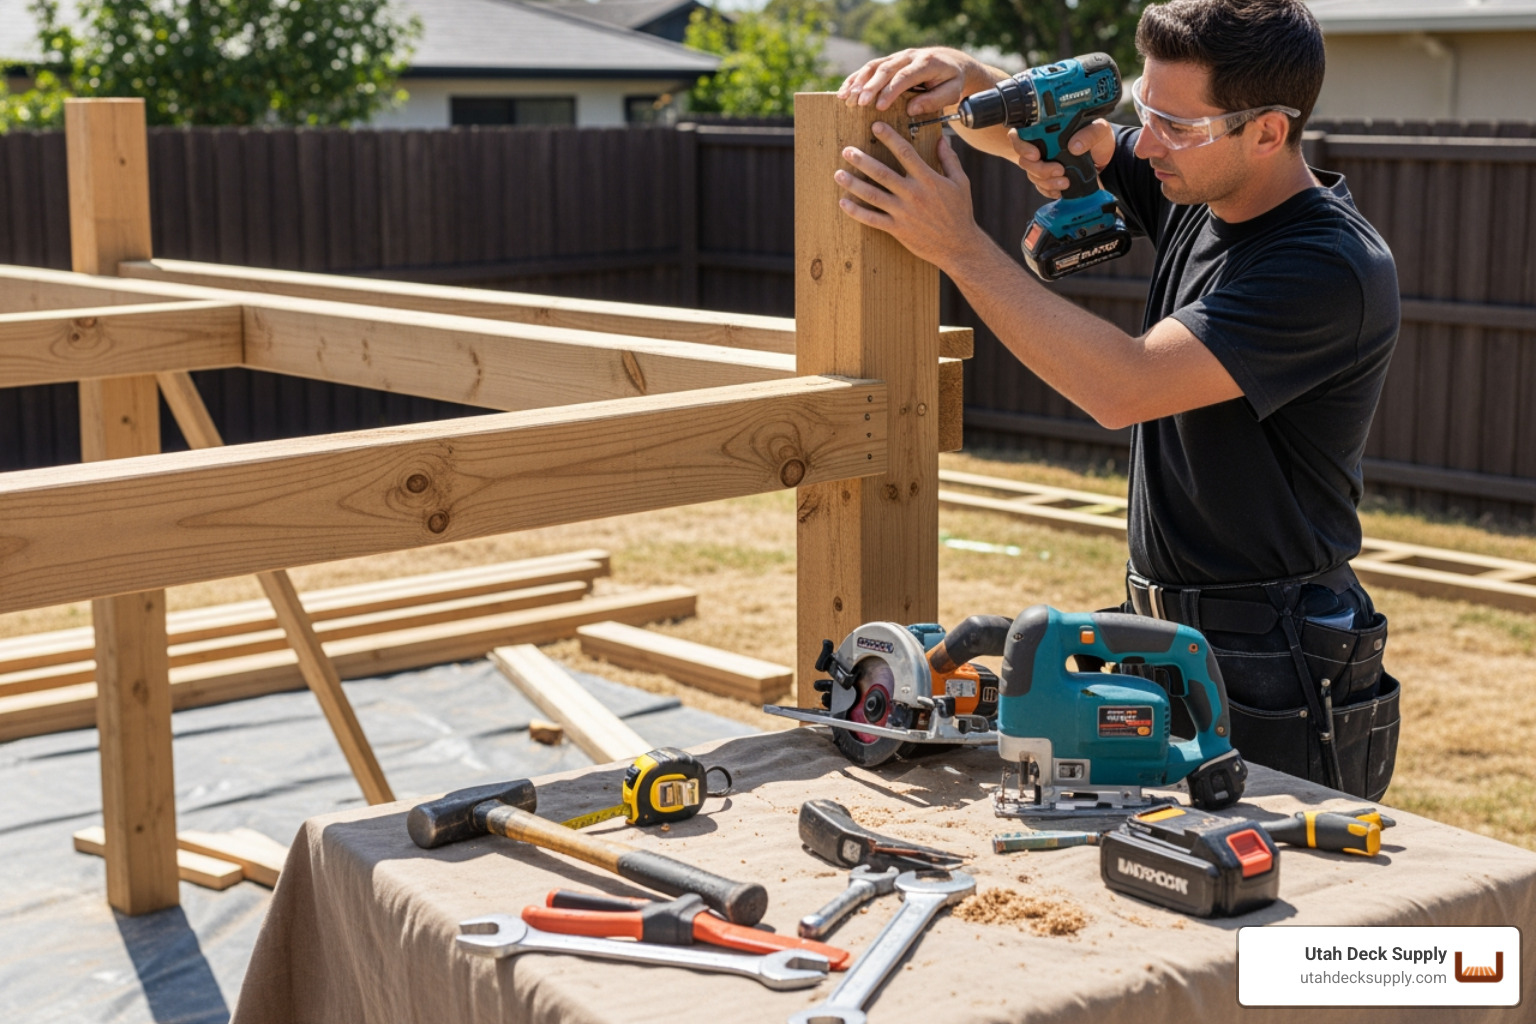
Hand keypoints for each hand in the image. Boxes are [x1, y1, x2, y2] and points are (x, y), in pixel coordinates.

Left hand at [833, 123, 985, 269]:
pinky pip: (872, 219)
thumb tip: (942, 139)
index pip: (905, 153)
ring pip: (873, 195)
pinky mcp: (897, 229)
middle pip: (882, 173)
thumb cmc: (960, 213)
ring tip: (838, 174)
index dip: (889, 138)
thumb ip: (949, 159)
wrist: (959, 246)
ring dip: (853, 184)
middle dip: (862, 160)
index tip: (875, 126)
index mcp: (928, 179)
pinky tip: (843, 203)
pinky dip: (856, 212)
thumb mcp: (961, 182)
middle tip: (847, 150)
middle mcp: (913, 194)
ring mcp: (903, 212)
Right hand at [836, 47, 993, 118]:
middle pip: (885, 69)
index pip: (905, 76)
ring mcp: (898, 56)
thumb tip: (911, 110)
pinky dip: (855, 78)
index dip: (891, 91)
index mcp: (926, 63)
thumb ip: (934, 100)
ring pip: (874, 66)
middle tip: (858, 102)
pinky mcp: (889, 60)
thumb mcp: (952, 92)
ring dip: (858, 81)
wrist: (951, 62)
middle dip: (870, 86)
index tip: (880, 106)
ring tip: (846, 97)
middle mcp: (909, 56)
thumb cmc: (952, 81)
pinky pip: (870, 67)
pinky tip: (843, 90)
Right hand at [1014, 118, 1116, 198]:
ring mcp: (1043, 163)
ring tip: (1065, 182)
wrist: (1106, 157)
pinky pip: (1040, 187)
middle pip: (1024, 160)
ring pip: (1032, 175)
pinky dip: (1049, 190)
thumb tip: (1074, 146)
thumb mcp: (1100, 130)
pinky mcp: (1048, 177)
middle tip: (1059, 170)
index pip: (1021, 135)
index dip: (1021, 146)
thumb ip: (1089, 134)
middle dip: (1039, 169)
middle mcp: (1041, 146)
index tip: (1036, 154)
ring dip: (1047, 182)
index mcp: (1047, 129)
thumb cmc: (1099, 138)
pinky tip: (1060, 191)